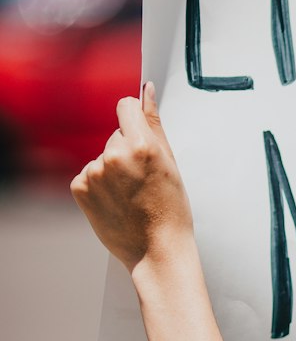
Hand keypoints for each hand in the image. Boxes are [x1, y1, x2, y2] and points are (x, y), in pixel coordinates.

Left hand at [70, 82, 193, 273]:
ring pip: (102, 157)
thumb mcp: (169, 162)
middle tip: (142, 180)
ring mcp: (94, 172)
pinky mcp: (80, 187)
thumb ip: (154, 122)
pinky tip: (115, 202)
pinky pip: (89, 174)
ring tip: (130, 195)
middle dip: (126, 151)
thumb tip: (146, 90)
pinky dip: (99, 186)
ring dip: (112, 170)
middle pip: (115, 136)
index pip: (125, 106)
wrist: (157, 249)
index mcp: (142, 145)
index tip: (138, 134)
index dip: (133, 119)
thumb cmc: (170, 208)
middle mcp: (114, 156)